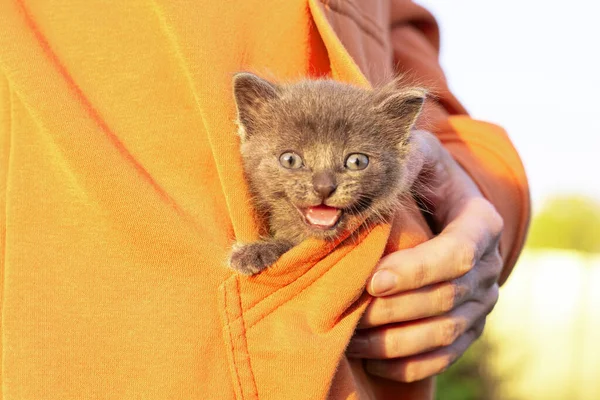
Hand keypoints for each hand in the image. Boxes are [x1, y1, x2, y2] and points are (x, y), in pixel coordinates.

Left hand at [346, 130, 503, 381]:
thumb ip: (404, 159)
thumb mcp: (418, 153)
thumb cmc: (425, 175)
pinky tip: (374, 360)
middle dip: (395, 309)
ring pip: (445, 332)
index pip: (458, 255)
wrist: (443, 203)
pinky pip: (446, 354)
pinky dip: (411, 363)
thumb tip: (372, 174)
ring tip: (352, 339)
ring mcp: (481, 299)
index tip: (374, 280)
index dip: (417, 271)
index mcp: (482, 223)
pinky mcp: (468, 324)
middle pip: (447, 299)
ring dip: (396, 341)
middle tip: (349, 313)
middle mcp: (488, 266)